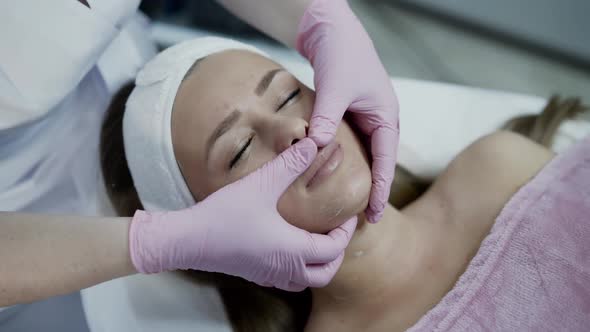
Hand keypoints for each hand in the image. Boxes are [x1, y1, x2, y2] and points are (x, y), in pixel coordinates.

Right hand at [129, 138, 356, 290]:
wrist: (188, 240)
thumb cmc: (223, 215)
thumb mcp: (261, 185)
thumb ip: (289, 165)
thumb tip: (312, 145)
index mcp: (292, 249)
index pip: (334, 249)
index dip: (346, 232)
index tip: (348, 216)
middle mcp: (284, 268)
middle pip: (325, 273)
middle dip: (337, 254)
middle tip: (337, 232)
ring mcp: (268, 274)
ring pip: (305, 281)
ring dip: (319, 266)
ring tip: (318, 242)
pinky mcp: (254, 274)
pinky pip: (286, 281)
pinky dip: (298, 270)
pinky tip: (289, 250)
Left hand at [297, 0, 399, 222]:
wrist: (331, 29)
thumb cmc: (341, 54)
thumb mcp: (335, 88)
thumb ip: (327, 117)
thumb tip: (316, 146)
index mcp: (386, 116)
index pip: (386, 161)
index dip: (381, 189)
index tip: (374, 214)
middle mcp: (379, 120)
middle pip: (378, 162)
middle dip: (373, 190)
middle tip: (364, 219)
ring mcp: (364, 117)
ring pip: (364, 154)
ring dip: (359, 177)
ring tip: (350, 204)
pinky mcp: (347, 113)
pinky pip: (348, 143)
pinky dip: (343, 160)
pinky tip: (331, 175)